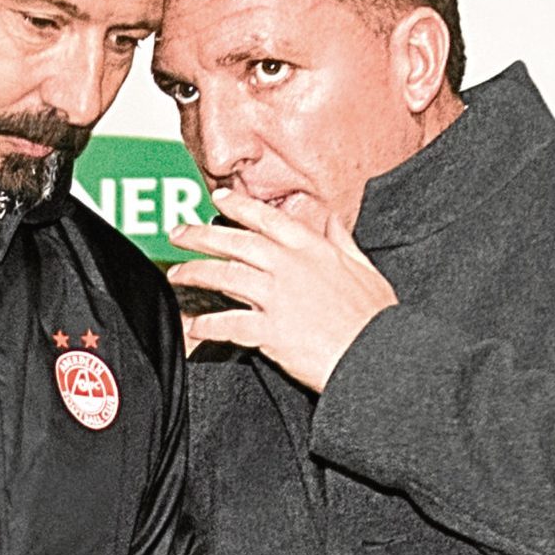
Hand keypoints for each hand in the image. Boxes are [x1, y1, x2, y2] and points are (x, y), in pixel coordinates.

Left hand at [166, 189, 396, 391]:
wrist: (377, 356)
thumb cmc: (374, 318)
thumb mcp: (366, 269)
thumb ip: (343, 242)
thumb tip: (332, 221)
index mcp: (312, 249)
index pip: (268, 219)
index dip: (239, 206)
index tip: (218, 198)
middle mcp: (290, 266)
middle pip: (235, 242)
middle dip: (201, 235)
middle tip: (178, 233)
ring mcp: (277, 297)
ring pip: (225, 276)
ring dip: (196, 274)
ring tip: (176, 274)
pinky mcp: (269, 330)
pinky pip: (228, 324)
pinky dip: (207, 325)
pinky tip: (193, 326)